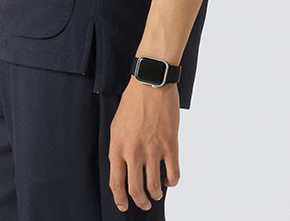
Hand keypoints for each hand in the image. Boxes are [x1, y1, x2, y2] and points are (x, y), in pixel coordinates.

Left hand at [108, 76, 180, 211]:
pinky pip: (173, 174)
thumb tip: (122, 168)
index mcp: (117, 146)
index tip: (123, 205)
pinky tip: (168, 180)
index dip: (120, 199)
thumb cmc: (133, 101)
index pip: (116, 182)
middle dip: (140, 202)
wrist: (151, 83)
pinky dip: (171, 182)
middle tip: (144, 204)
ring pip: (154, 186)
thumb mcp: (116, 125)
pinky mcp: (170, 145)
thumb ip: (118, 148)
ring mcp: (152, 150)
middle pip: (135, 190)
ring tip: (157, 194)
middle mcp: (133, 151)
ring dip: (156, 195)